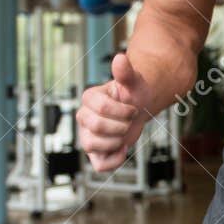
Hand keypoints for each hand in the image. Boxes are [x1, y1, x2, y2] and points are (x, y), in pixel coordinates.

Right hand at [76, 52, 150, 173]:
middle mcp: (84, 117)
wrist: (139, 107)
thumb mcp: (133, 81)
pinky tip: (124, 148)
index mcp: (89, 98)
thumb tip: (120, 58)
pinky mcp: (95, 152)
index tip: (133, 109)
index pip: (100, 108)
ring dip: (116, 141)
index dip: (122, 111)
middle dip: (120, 125)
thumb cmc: (134, 94)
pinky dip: (115, 159)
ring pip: (92, 145)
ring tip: (125, 133)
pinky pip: (99, 165)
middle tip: (130, 121)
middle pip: (95, 126)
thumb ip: (126, 72)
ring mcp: (87, 135)